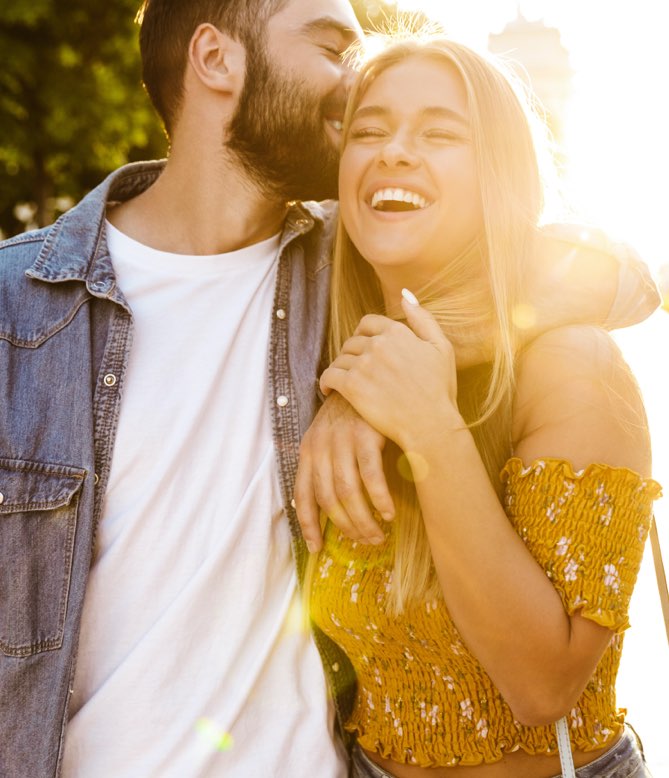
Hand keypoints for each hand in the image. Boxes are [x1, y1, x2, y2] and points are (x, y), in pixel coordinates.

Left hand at [294, 392, 394, 551]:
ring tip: (376, 535)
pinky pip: (371, 477)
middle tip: (363, 542)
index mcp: (308, 450)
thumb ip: (327, 465)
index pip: (303, 495)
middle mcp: (320, 447)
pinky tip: (389, 513)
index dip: (308, 525)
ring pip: (348, 492)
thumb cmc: (354, 413)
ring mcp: (342, 441)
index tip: (317, 548)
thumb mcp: (331, 436)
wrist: (370, 377)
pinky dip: (379, 499)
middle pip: (328, 499)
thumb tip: (331, 504)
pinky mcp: (365, 435)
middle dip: (345, 527)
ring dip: (363, 520)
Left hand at [319, 292, 460, 450]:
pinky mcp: (352, 386)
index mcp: (397, 332)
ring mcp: (363, 364)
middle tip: (355, 368)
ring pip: (340, 358)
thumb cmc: (439, 390)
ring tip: (344, 381)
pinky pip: (329, 376)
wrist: (431, 424)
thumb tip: (406, 294)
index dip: (363, 335)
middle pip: (351, 341)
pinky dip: (326, 383)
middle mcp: (378, 344)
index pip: (367, 323)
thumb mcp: (441, 347)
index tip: (365, 349)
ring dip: (340, 368)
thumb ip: (423, 319)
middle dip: (352, 353)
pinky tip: (329, 391)